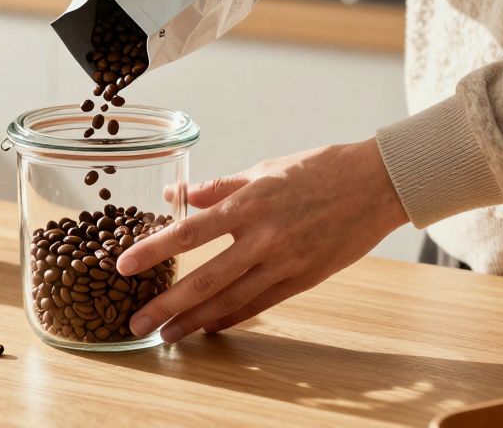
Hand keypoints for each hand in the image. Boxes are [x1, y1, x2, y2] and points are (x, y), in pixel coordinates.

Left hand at [117, 139, 407, 342]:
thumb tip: (177, 194)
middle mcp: (265, 237)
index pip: (190, 232)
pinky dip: (232, 317)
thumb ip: (219, 186)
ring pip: (232, 300)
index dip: (154, 251)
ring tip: (167, 334)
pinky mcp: (305, 279)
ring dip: (195, 320)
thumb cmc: (319, 168)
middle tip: (137, 322)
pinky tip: (209, 326)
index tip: (123, 265)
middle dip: (167, 304)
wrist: (378, 184)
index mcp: (250, 203)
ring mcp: (286, 262)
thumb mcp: (264, 168)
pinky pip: (260, 303)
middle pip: (206, 279)